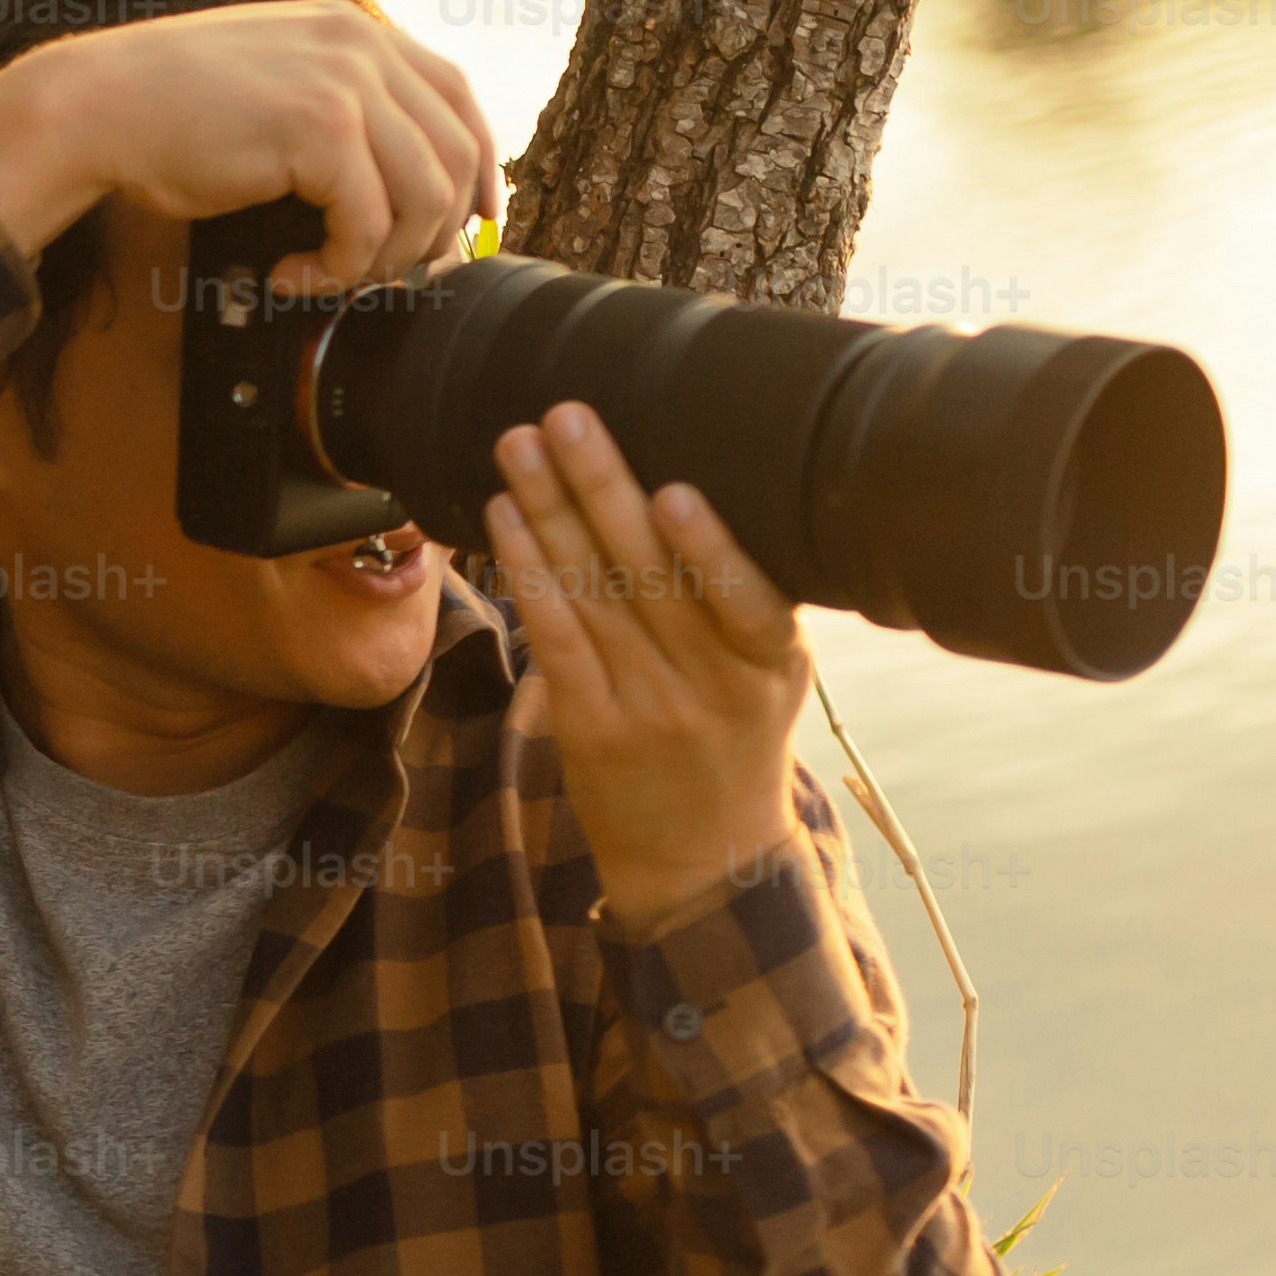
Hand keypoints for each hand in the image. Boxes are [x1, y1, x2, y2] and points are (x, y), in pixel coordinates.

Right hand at [0, 0, 499, 296]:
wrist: (94, 107)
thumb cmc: (164, 112)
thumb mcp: (269, 86)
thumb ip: (333, 108)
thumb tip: (390, 182)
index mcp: (354, 31)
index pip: (458, 98)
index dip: (478, 170)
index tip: (467, 227)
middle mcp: (361, 45)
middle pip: (456, 153)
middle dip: (432, 232)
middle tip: (381, 275)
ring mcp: (346, 80)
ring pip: (424, 195)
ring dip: (381, 258)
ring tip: (327, 277)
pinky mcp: (320, 127)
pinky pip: (367, 223)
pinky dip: (335, 268)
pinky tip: (288, 274)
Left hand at [487, 401, 804, 938]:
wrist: (704, 859)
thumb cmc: (736, 741)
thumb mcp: (770, 677)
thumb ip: (742, 601)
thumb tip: (689, 490)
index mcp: (771, 661)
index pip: (746, 598)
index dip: (709, 547)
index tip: (675, 489)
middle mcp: (712, 686)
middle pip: (650, 574)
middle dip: (603, 486)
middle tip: (566, 416)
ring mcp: (647, 710)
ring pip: (593, 595)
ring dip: (549, 510)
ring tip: (519, 445)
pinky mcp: (590, 728)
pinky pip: (555, 639)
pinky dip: (528, 574)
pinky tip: (504, 520)